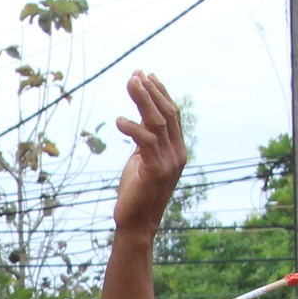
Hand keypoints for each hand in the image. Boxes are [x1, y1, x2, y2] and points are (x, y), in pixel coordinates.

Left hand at [111, 71, 188, 237]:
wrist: (136, 224)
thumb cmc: (136, 193)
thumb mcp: (142, 160)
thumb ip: (144, 141)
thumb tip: (139, 119)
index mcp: (177, 149)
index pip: (172, 114)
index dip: (160, 93)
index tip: (146, 76)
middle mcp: (178, 154)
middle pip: (167, 114)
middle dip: (151, 91)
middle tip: (135, 74)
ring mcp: (169, 162)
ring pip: (158, 123)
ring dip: (143, 101)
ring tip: (130, 84)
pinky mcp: (155, 171)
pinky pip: (146, 142)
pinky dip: (133, 128)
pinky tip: (119, 121)